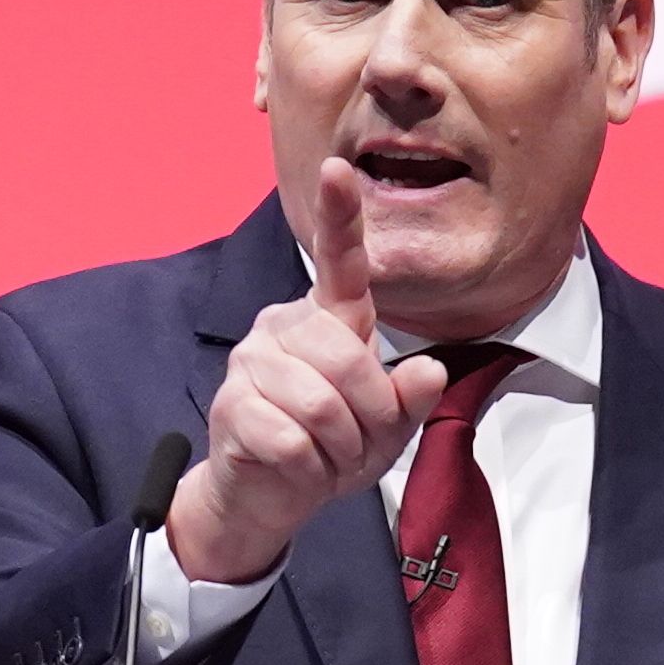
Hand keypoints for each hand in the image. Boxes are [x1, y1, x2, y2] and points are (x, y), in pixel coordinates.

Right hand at [166, 158, 446, 584]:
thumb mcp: (387, 430)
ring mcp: (252, 361)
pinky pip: (293, 439)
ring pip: (323, 404)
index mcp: (328, 319)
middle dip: (369, 415)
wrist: (267, 497)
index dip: (339, 215)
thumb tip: (430, 371)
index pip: (337, 261)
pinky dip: (311, 468)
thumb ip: (411, 399)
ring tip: (328, 455)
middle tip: (356, 442)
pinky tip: (300, 467)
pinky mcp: (233, 404)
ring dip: (341, 447)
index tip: (338, 167)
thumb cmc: (331, 450)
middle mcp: (284, 325)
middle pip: (347, 358)